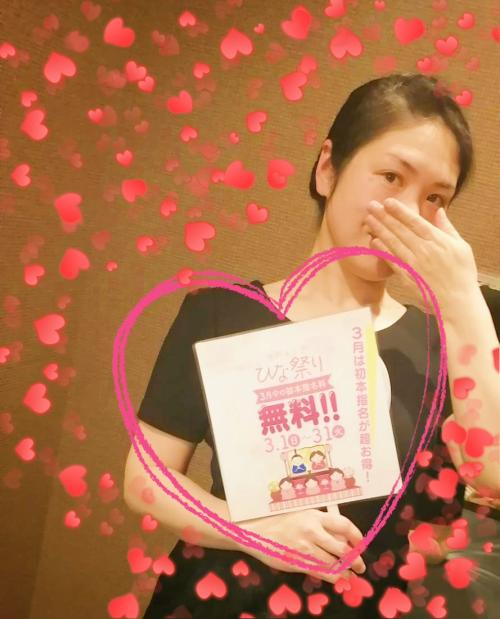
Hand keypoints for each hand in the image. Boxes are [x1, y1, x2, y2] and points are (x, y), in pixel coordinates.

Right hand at [239, 508, 365, 584]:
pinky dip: (333, 578)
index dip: (357, 537)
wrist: (257, 532)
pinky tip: (338, 579)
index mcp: (315, 516)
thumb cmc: (281, 522)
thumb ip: (320, 525)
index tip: (361, 544)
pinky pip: (321, 573)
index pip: (344, 525)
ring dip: (347, 572)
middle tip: (360, 565)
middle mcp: (312, 531)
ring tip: (351, 575)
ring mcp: (305, 548)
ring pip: (334, 564)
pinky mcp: (298, 562)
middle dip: (356, 560)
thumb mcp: (302, 516)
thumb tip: (342, 539)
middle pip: (343, 548)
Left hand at [364, 198, 478, 317]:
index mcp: (437, 240)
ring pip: (393, 243)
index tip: (387, 202)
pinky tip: (374, 242)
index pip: (414, 222)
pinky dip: (383, 250)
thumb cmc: (462, 274)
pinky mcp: (407, 277)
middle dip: (384, 216)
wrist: (458, 302)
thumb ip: (447, 228)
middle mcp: (424, 250)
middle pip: (400, 230)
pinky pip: (392, 261)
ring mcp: (414, 264)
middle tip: (371, 206)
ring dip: (379, 230)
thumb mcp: (462, 247)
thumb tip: (438, 210)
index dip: (399, 211)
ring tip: (368, 219)